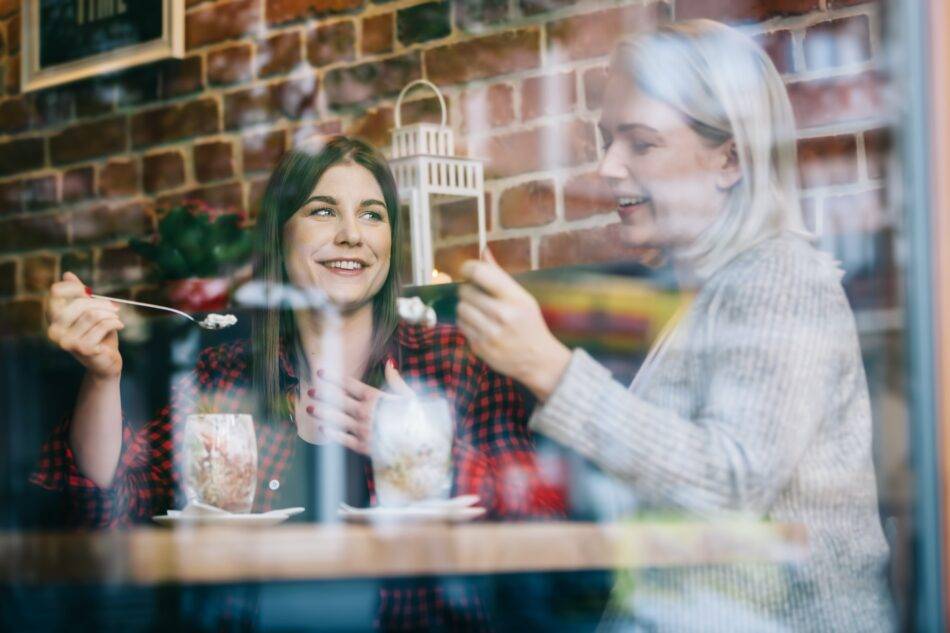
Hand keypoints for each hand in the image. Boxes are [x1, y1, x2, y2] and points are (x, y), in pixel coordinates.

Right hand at [46, 272, 123, 379]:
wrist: (106, 361)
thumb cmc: (97, 333)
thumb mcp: (88, 311)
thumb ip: (78, 294)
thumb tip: (68, 274)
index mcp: (52, 318)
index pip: (56, 292)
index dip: (74, 287)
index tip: (89, 291)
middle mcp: (54, 330)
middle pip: (79, 303)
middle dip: (101, 303)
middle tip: (114, 307)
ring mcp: (66, 341)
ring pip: (93, 314)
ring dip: (110, 314)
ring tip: (116, 318)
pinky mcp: (82, 348)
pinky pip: (103, 326)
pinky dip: (115, 323)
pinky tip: (119, 325)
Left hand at [303, 360, 413, 454]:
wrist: (422, 443)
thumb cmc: (416, 417)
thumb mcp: (408, 396)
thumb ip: (395, 380)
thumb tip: (389, 362)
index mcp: (377, 398)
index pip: (351, 385)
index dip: (334, 378)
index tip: (320, 372)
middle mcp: (368, 412)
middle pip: (340, 400)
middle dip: (324, 394)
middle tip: (310, 390)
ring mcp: (365, 429)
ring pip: (338, 419)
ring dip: (323, 413)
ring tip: (309, 407)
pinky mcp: (364, 446)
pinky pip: (344, 439)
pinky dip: (333, 434)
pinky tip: (323, 428)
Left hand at [457, 250, 571, 400]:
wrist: (537, 359)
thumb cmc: (529, 323)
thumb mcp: (522, 297)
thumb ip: (499, 274)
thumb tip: (483, 251)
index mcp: (515, 298)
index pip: (480, 273)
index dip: (468, 267)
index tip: (467, 269)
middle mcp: (503, 315)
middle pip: (465, 291)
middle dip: (468, 289)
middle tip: (477, 294)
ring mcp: (490, 333)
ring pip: (460, 308)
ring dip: (465, 307)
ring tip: (479, 311)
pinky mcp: (480, 348)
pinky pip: (461, 326)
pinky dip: (467, 323)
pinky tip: (480, 325)